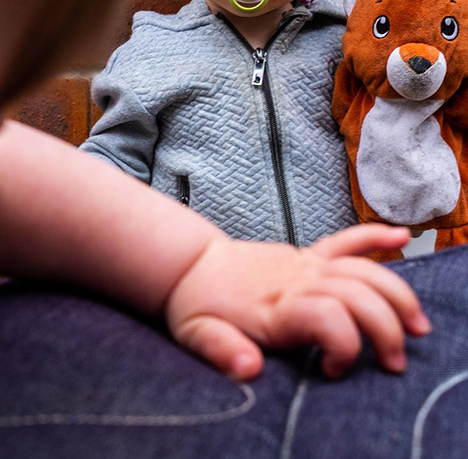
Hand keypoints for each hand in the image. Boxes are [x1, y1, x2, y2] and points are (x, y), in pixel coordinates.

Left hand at [164, 224, 430, 380]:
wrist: (190, 265)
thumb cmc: (196, 307)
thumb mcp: (197, 335)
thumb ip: (223, 351)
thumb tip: (249, 368)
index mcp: (274, 307)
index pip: (329, 319)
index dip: (344, 348)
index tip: (330, 372)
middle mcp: (297, 282)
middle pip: (359, 297)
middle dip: (387, 331)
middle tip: (392, 364)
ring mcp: (305, 265)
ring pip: (365, 271)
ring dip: (398, 296)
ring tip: (417, 328)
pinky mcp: (307, 255)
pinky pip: (346, 241)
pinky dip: (374, 235)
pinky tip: (402, 235)